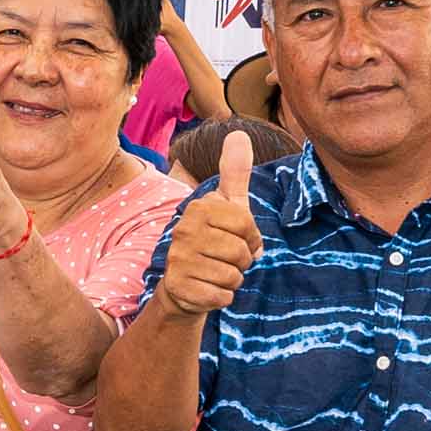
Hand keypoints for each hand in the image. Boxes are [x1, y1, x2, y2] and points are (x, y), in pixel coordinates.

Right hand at [153, 133, 259, 319]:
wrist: (184, 285)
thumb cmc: (213, 241)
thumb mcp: (227, 207)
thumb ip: (235, 174)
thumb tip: (238, 133)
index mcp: (199, 208)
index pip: (246, 224)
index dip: (252, 238)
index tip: (239, 240)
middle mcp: (184, 230)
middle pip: (241, 252)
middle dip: (242, 262)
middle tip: (226, 259)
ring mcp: (178, 259)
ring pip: (233, 276)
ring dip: (232, 280)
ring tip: (217, 273)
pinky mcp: (179, 286)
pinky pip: (222, 296)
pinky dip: (222, 297)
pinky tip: (209, 289)